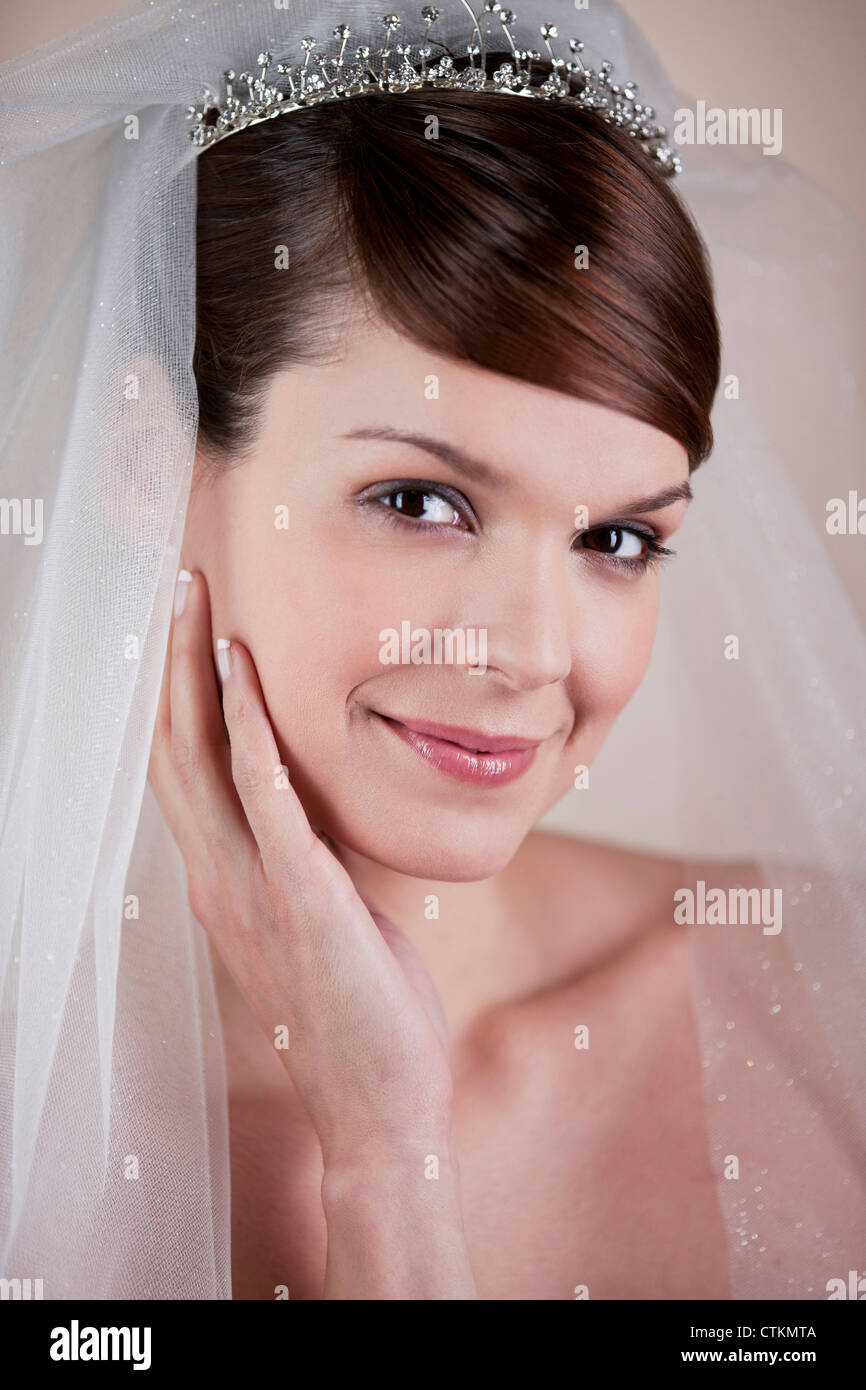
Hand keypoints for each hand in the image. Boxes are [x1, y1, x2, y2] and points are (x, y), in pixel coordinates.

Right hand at [147, 569, 452, 1168]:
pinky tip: (248, 673)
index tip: (190, 635)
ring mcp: (250, 889)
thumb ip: (307, 868)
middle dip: (176, 664)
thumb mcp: (324, 926)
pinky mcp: (299, 897)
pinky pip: (265, 798)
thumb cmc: (359, 1018)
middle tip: (180, 587)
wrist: (376, 1110)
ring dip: (200, 675)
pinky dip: (250, 729)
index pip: (187, 775)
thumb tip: (318, 821)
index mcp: (226, 885)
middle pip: (176, 750)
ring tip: (200, 603)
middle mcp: (220, 880)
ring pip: (203, 760)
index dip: (181, 700)